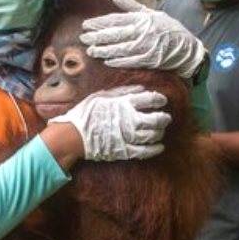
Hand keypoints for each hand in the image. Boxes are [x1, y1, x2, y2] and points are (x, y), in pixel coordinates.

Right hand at [49, 85, 170, 160]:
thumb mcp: (101, 96)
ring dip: (159, 133)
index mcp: (123, 103)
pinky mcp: (124, 150)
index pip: (149, 99)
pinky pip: (144, 151)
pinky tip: (159, 147)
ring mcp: (127, 136)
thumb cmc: (85, 113)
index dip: (159, 99)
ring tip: (160, 131)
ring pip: (152, 135)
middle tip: (165, 118)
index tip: (162, 100)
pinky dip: (154, 149)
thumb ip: (122, 92)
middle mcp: (129, 119)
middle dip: (163, 118)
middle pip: (155, 119)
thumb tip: (140, 88)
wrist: (72, 135)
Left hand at [80, 0, 206, 78]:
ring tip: (90, 51)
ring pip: (120, 48)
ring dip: (104, 50)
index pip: (116, 20)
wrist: (187, 47)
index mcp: (142, 18)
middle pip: (115, 34)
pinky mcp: (150, 60)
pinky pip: (131, 61)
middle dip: (97, 36)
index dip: (99, 23)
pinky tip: (107, 61)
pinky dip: (118, 61)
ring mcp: (146, 46)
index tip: (86, 25)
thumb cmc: (168, 29)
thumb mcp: (152, 13)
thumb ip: (131, 6)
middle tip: (83, 38)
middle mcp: (143, 31)